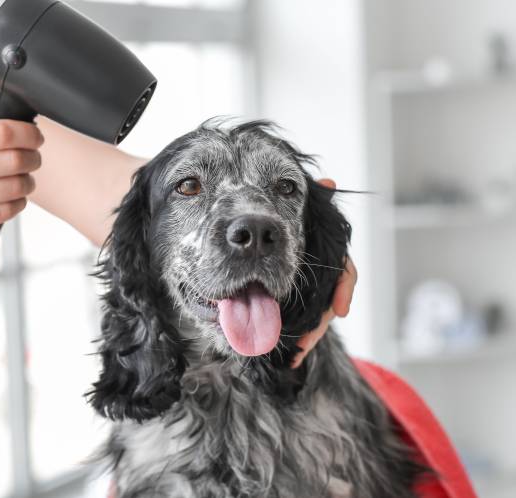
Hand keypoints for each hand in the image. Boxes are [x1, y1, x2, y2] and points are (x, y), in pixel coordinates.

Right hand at [0, 77, 42, 256]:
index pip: (1, 132)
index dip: (29, 132)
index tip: (36, 136)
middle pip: (14, 160)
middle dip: (33, 159)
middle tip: (34, 158)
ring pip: (16, 187)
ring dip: (28, 182)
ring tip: (25, 179)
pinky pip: (9, 211)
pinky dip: (18, 203)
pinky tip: (13, 198)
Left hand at [291, 178, 356, 367]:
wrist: (248, 240)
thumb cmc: (274, 225)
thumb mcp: (291, 217)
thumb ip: (309, 206)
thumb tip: (329, 181)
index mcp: (317, 253)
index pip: (341, 270)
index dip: (342, 288)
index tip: (341, 311)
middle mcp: (317, 273)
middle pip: (327, 300)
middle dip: (318, 323)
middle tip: (303, 342)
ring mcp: (308, 291)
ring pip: (315, 317)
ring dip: (308, 336)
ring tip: (294, 354)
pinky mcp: (295, 305)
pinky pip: (302, 326)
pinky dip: (300, 342)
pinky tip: (293, 359)